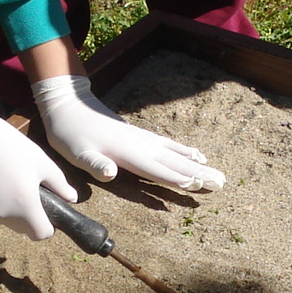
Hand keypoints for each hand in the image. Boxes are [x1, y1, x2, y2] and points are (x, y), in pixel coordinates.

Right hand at [0, 94, 76, 238]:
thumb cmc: (4, 144)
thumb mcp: (38, 160)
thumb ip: (58, 183)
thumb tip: (72, 198)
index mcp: (24, 205)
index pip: (41, 234)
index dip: (45, 225)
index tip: (42, 211)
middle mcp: (2, 216)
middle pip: (20, 226)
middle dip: (23, 212)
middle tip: (18, 183)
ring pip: (0, 218)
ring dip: (3, 205)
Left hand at [33, 76, 223, 192]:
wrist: (70, 106)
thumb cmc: (71, 134)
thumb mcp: (76, 153)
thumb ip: (94, 164)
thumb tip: (110, 174)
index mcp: (127, 153)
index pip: (156, 170)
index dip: (175, 179)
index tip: (196, 186)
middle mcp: (141, 146)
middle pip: (174, 163)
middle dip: (197, 174)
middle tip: (220, 184)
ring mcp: (144, 139)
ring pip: (177, 156)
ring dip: (198, 166)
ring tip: (217, 175)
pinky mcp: (142, 136)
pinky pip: (170, 146)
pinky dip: (186, 152)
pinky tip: (198, 156)